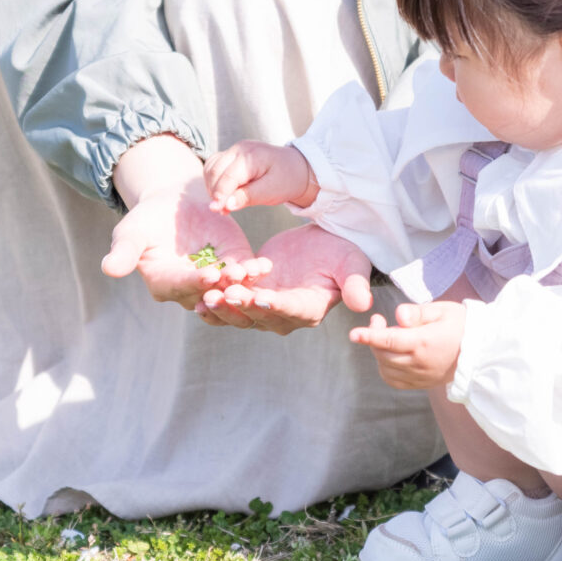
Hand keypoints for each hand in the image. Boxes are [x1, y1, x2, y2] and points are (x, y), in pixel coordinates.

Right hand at [103, 134, 253, 305]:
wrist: (175, 201)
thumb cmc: (147, 219)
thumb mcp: (132, 231)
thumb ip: (124, 251)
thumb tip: (108, 269)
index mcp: (163, 285)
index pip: (179, 287)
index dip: (193, 282)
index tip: (207, 274)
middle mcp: (190, 290)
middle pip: (207, 292)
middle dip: (221, 287)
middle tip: (234, 279)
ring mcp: (214, 280)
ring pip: (228, 288)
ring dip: (241, 284)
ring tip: (252, 272)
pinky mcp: (233, 265)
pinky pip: (245, 274)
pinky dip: (254, 271)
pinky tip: (264, 265)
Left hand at [201, 225, 371, 333]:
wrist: (321, 243)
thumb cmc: (341, 253)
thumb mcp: (352, 263)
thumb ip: (354, 283)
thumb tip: (363, 304)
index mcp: (311, 309)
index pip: (293, 311)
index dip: (277, 306)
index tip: (263, 298)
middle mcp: (286, 316)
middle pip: (261, 317)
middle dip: (242, 306)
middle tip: (226, 294)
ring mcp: (265, 310)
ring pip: (241, 316)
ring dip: (223, 309)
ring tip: (207, 297)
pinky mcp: (250, 298)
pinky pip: (229, 307)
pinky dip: (214, 304)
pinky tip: (198, 296)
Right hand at [204, 139, 318, 214]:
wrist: (296, 168)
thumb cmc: (287, 180)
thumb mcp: (271, 192)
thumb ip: (248, 197)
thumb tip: (226, 205)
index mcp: (251, 155)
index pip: (227, 176)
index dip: (220, 195)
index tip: (216, 210)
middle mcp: (239, 148)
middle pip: (215, 170)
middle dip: (215, 192)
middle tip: (222, 211)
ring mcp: (234, 150)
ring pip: (211, 168)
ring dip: (213, 187)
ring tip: (224, 204)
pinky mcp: (232, 155)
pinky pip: (215, 167)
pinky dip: (215, 181)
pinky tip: (224, 195)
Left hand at [350, 299, 465, 389]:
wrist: (482, 352)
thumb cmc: (463, 325)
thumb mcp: (443, 310)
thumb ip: (418, 312)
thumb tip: (398, 316)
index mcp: (424, 343)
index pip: (389, 341)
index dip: (369, 337)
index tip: (353, 334)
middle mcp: (420, 363)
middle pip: (383, 355)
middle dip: (373, 338)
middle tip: (378, 321)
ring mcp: (421, 376)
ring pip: (386, 369)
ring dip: (379, 354)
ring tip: (386, 337)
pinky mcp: (422, 384)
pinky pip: (395, 381)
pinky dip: (386, 369)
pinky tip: (390, 355)